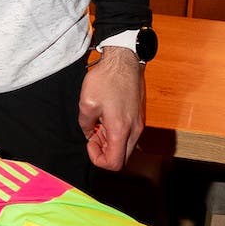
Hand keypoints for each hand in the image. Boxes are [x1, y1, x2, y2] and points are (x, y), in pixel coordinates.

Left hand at [78, 48, 144, 169]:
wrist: (124, 61)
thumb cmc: (106, 80)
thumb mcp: (86, 104)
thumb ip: (85, 125)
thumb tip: (89, 134)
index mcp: (121, 130)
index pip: (114, 164)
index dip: (97, 159)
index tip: (89, 142)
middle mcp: (134, 131)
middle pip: (121, 159)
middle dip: (104, 152)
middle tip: (92, 135)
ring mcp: (138, 124)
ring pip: (125, 147)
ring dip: (109, 143)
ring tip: (97, 126)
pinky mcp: (138, 117)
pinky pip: (128, 136)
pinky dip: (115, 134)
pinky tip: (105, 120)